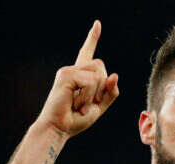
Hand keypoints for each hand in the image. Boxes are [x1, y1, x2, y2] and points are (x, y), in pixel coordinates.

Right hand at [36, 20, 118, 137]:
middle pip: (102, 68)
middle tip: (87, 104)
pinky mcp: (66, 75)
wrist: (59, 128)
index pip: (87, 53)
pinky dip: (88, 97)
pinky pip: (91, 82)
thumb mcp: (100, 107)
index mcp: (81, 75)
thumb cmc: (76, 119)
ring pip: (99, 75)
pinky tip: (76, 104)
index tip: (98, 24)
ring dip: (95, 95)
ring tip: (80, 105)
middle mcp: (74, 70)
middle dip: (102, 89)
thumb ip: (110, 92)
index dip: (92, 38)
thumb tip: (115, 75)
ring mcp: (69, 71)